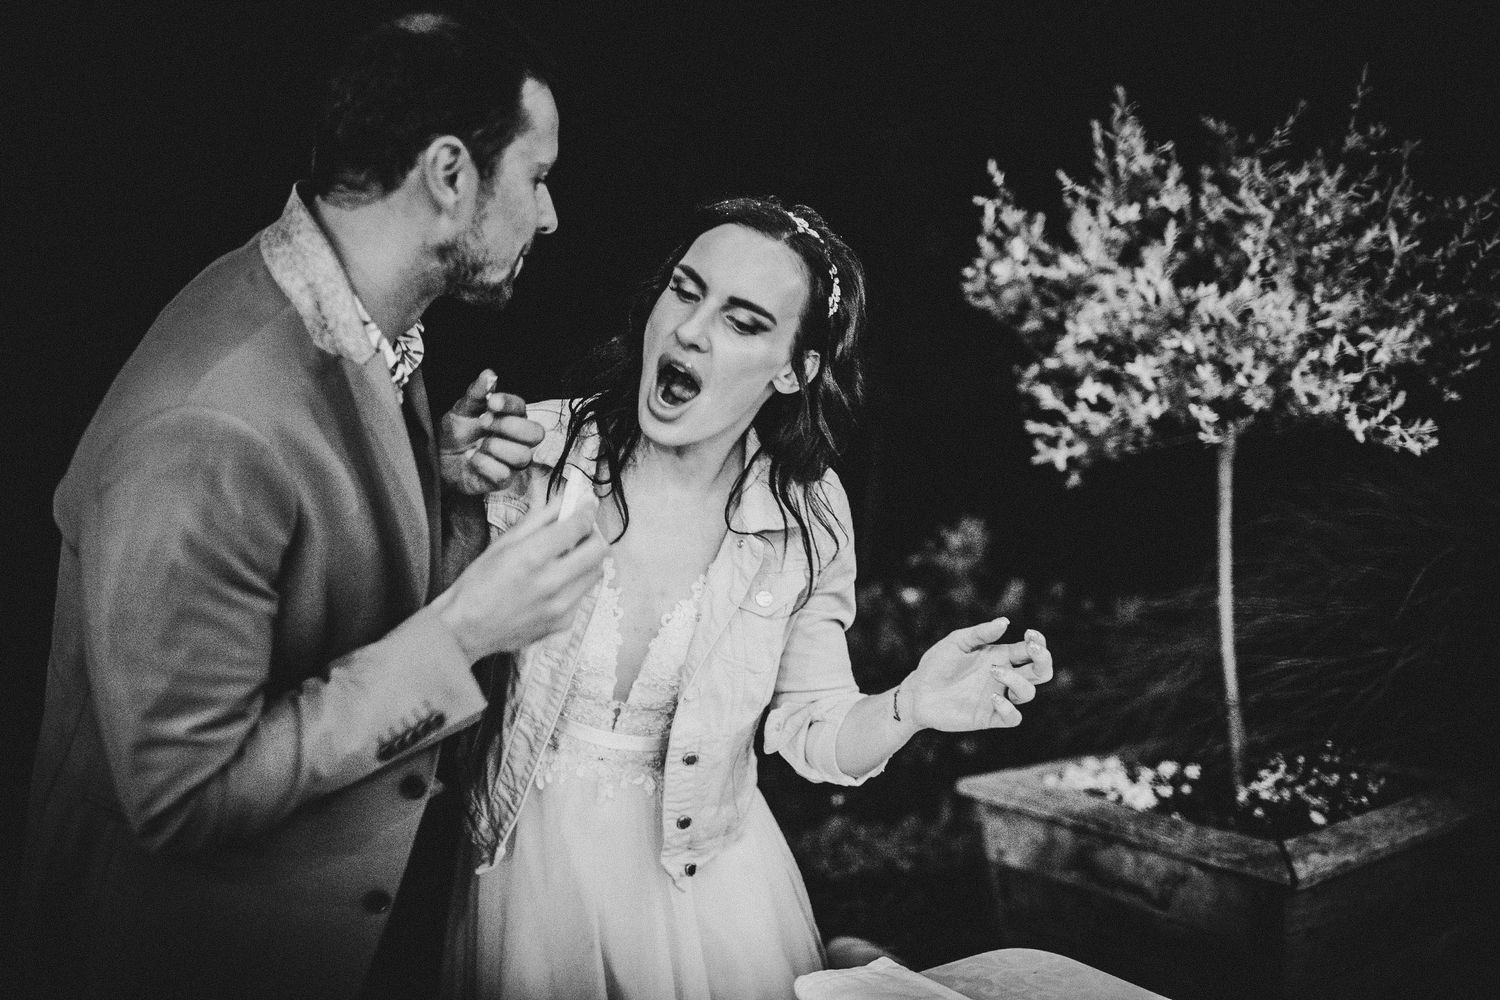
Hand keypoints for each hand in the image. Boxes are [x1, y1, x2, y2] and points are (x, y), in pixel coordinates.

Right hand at [430, 494, 607, 659]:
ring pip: (596, 572)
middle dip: (593, 534)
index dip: (587, 510)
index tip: (587, 504)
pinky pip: (583, 594)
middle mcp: (551, 583)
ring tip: (566, 556)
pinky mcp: (563, 623)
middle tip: (580, 530)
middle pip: (600, 549)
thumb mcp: (503, 543)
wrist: (466, 630)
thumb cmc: (478, 584)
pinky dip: (575, 582)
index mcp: (532, 557)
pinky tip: (554, 583)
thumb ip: (539, 518)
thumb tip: (566, 499)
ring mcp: (560, 607)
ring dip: (587, 559)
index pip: (578, 526)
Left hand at [439, 370, 544, 494]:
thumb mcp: (462, 409)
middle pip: (536, 433)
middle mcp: (518, 439)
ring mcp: (512, 461)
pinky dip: (484, 464)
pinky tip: (471, 458)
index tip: (491, 402)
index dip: (509, 404)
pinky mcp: (503, 480)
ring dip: (495, 447)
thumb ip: (476, 392)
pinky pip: (504, 474)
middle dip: (508, 426)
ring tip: (477, 445)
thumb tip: (489, 374)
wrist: (439, 459)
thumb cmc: (456, 432)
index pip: (522, 407)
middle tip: (484, 423)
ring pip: (522, 456)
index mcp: (511, 417)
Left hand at [901, 618, 1053, 731]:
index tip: (1030, 634)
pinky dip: (1008, 708)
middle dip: (1043, 660)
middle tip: (1031, 649)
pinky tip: (993, 697)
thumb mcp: (957, 642)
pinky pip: (1013, 717)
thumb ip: (981, 633)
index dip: (1038, 643)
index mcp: (1001, 656)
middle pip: (1040, 672)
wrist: (918, 693)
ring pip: (1028, 693)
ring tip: (993, 671)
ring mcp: (999, 698)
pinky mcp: (989, 717)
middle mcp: (1005, 677)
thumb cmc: (937, 664)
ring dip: (1017, 680)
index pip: (1031, 651)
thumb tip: (1005, 622)